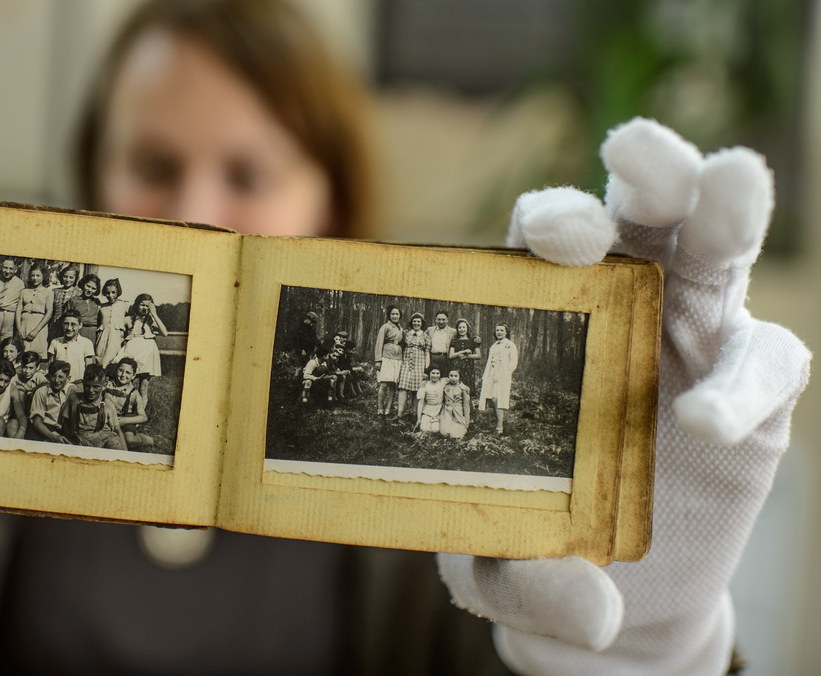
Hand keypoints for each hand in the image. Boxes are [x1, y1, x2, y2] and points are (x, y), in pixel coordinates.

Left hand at [438, 118, 810, 673]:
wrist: (608, 601)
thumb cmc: (528, 552)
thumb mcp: (497, 568)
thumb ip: (521, 578)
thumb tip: (592, 606)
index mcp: (537, 319)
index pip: (543, 242)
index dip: (550, 220)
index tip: (549, 235)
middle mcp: (616, 308)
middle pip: (637, 212)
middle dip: (645, 171)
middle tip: (635, 150)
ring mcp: (690, 340)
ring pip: (715, 250)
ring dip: (725, 207)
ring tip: (733, 181)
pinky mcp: (752, 390)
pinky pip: (767, 360)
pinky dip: (749, 380)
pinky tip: (714, 421)